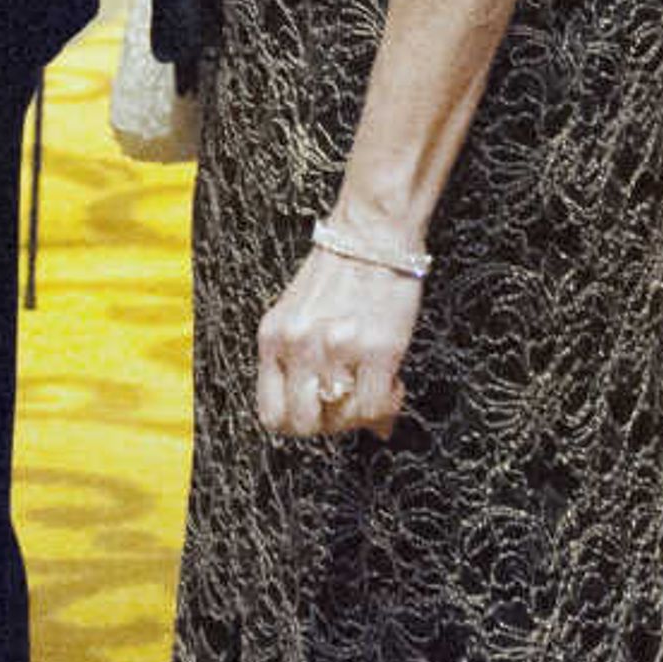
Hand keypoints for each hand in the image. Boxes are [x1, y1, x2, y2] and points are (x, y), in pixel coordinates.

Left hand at [253, 239, 421, 439]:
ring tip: (373, 390)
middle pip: (302, 424)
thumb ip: (300, 362)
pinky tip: (392, 384)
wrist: (369, 236)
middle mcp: (297, 346)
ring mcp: (336, 349)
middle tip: (348, 407)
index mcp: (271, 337)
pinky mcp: (377, 350)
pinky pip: (376, 406)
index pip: (270, 412)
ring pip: (343, 419)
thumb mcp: (297, 315)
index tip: (318, 414)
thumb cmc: (335, 274)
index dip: (296, 424)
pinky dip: (387, 406)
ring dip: (362, 415)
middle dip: (330, 425)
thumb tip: (329, 412)